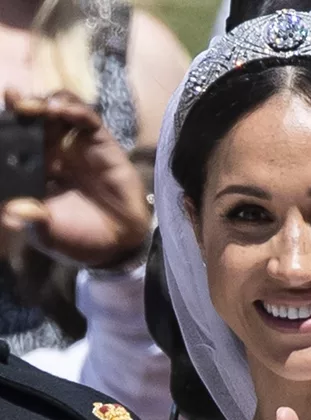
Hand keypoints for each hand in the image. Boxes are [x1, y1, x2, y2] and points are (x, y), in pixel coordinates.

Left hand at [0, 89, 149, 267]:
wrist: (117, 244)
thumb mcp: (45, 231)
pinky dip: (74, 109)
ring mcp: (78, 146)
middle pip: (36, 119)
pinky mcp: (102, 143)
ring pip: (61, 111)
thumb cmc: (79, 237)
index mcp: (36, 171)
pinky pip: (88, 119)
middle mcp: (55, 153)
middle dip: (22, 107)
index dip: (7, 126)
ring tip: (30, 105)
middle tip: (12, 100)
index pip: (17, 141)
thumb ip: (29, 217)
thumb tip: (11, 212)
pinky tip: (60, 109)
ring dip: (45, 103)